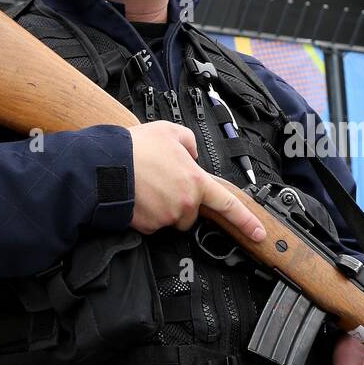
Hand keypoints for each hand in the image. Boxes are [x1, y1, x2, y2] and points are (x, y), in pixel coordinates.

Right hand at [127, 122, 264, 241]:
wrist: (105, 166)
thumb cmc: (136, 149)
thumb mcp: (170, 131)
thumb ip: (189, 142)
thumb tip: (192, 154)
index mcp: (196, 182)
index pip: (228, 204)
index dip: (246, 221)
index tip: (258, 233)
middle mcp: (185, 203)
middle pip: (191, 213)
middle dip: (181, 202)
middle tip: (162, 182)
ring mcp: (166, 217)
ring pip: (170, 218)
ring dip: (162, 207)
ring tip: (147, 187)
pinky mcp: (149, 227)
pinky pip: (152, 224)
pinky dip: (146, 214)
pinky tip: (138, 197)